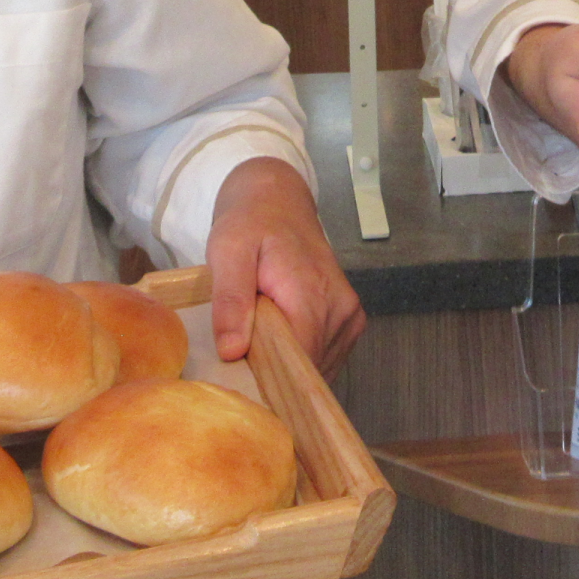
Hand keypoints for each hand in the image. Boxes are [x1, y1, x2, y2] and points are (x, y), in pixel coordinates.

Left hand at [206, 157, 364, 374]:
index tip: (240, 377)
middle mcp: (341, 308)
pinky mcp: (351, 320)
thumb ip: (231, 299)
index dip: (268, 376)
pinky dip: (300, 357)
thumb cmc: (251, 224)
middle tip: (242, 354)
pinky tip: (279, 337)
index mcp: (312, 292)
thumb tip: (232, 351)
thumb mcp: (227, 251)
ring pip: (317, 367)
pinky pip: (325, 357)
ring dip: (287, 365)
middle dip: (275, 372)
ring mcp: (350, 316)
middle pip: (308, 368)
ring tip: (260, 338)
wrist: (279, 202)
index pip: (299, 361)